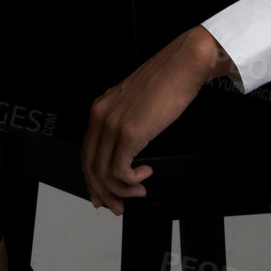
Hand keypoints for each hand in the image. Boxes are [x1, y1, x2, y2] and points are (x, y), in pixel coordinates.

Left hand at [80, 26, 235, 214]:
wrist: (184, 64)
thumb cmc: (168, 80)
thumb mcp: (137, 104)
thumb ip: (126, 125)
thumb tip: (128, 152)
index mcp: (100, 109)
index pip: (86, 153)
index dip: (92, 179)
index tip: (102, 194)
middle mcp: (101, 116)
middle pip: (90, 166)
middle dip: (102, 193)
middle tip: (117, 205)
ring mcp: (113, 124)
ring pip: (103, 173)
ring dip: (120, 191)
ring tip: (137, 192)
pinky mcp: (129, 132)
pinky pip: (120, 170)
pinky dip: (132, 181)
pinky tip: (145, 174)